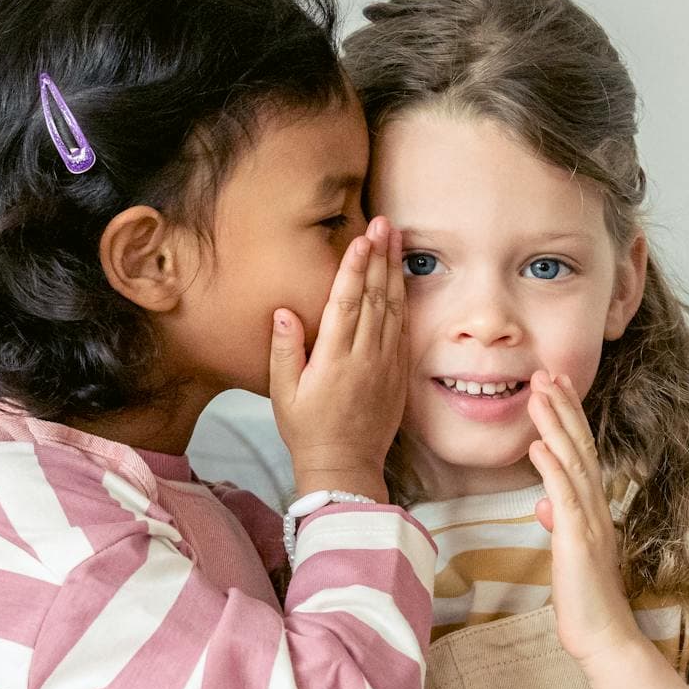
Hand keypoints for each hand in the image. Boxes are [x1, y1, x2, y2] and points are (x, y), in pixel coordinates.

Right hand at [269, 217, 408, 502]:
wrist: (345, 467)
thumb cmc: (307, 430)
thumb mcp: (284, 393)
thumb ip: (285, 351)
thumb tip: (283, 311)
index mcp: (335, 359)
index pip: (347, 302)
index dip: (355, 267)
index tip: (361, 238)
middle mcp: (365, 356)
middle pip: (376, 296)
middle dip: (380, 256)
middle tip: (384, 222)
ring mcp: (386, 363)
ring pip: (394, 307)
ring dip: (395, 270)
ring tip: (397, 239)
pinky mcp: (398, 372)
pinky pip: (403, 328)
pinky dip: (404, 299)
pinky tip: (403, 279)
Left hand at [525, 371, 639, 663]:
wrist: (603, 636)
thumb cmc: (584, 598)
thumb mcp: (567, 553)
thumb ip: (560, 522)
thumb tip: (545, 503)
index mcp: (592, 508)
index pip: (580, 452)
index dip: (568, 417)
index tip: (555, 385)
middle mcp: (595, 508)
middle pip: (579, 446)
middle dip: (562, 407)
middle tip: (547, 370)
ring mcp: (589, 523)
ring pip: (573, 463)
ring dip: (555, 425)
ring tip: (539, 392)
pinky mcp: (579, 542)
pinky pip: (567, 498)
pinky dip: (552, 470)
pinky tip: (539, 446)